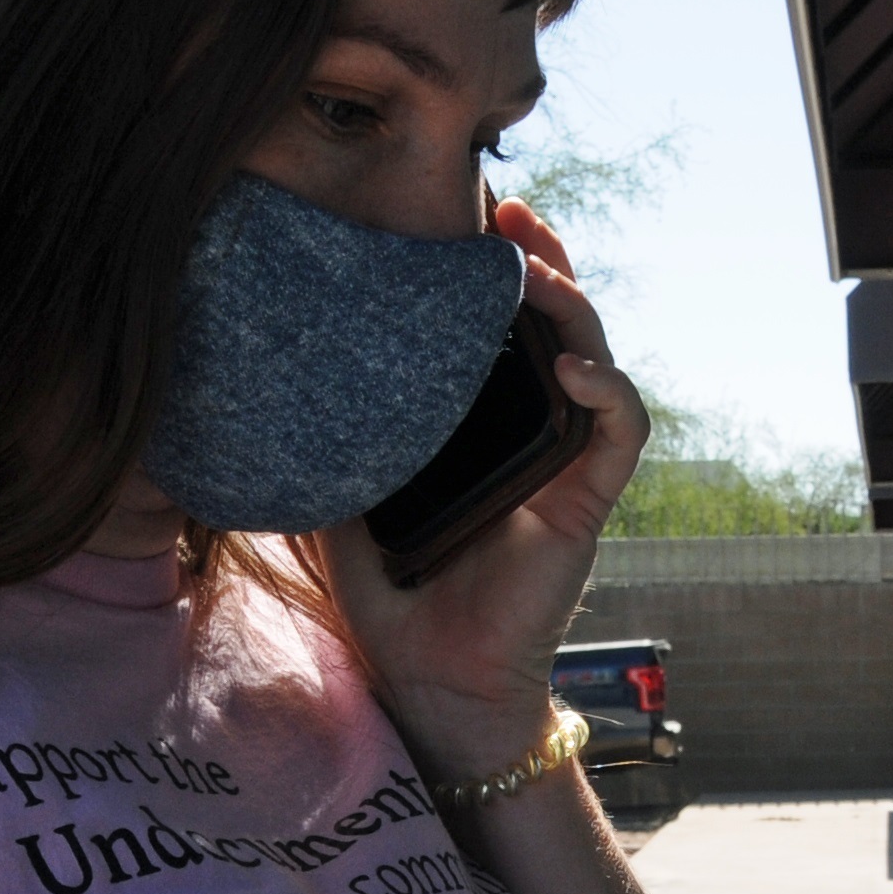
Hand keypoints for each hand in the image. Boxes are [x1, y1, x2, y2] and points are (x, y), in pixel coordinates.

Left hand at [327, 198, 648, 770]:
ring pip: (597, 363)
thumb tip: (271, 374)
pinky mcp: (586, 506)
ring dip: (575, 310)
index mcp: (485, 424)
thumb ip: (335, 435)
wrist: (431, 680)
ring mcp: (566, 467)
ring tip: (537, 273)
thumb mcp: (345, 492)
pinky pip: (621, 435)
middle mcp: (534, 434)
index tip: (472, 217)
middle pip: (559, 326)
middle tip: (509, 213)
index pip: (505, 328)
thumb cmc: (395, 593)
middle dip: (544, 260)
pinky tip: (571, 367)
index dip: (500, 269)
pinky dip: (608, 393)